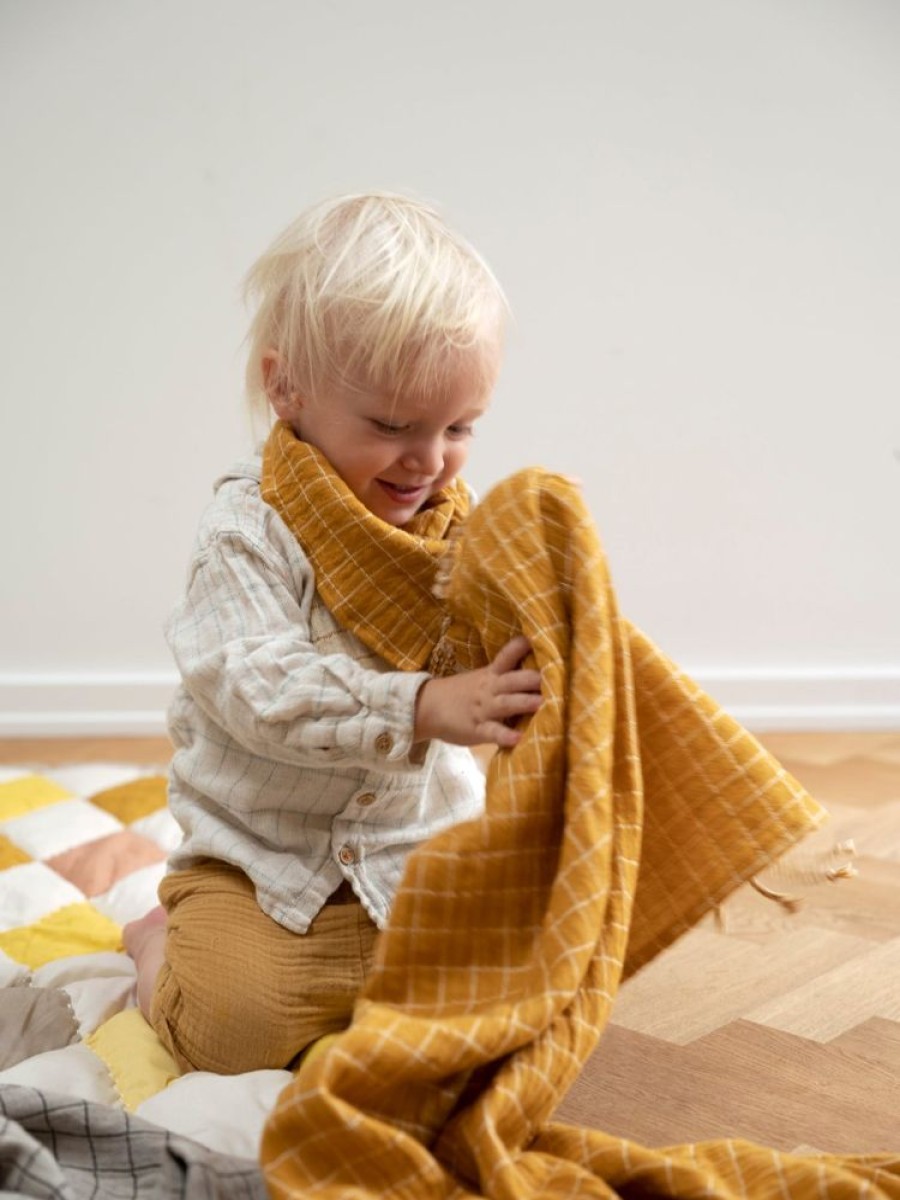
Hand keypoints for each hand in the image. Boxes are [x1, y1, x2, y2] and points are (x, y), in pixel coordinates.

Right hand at [414, 635, 541, 748]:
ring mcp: (483, 709)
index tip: (538, 640)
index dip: (520, 648)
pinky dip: (505, 735)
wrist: (426, 707)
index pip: (506, 656)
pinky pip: (492, 732)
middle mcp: (489, 689)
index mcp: (491, 674)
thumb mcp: (481, 679)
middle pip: (512, 680)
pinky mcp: (477, 729)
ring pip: (506, 704)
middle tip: (554, 678)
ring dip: (523, 702)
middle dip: (531, 678)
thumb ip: (504, 676)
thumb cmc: (460, 693)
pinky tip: (518, 738)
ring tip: (541, 703)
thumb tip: (536, 670)